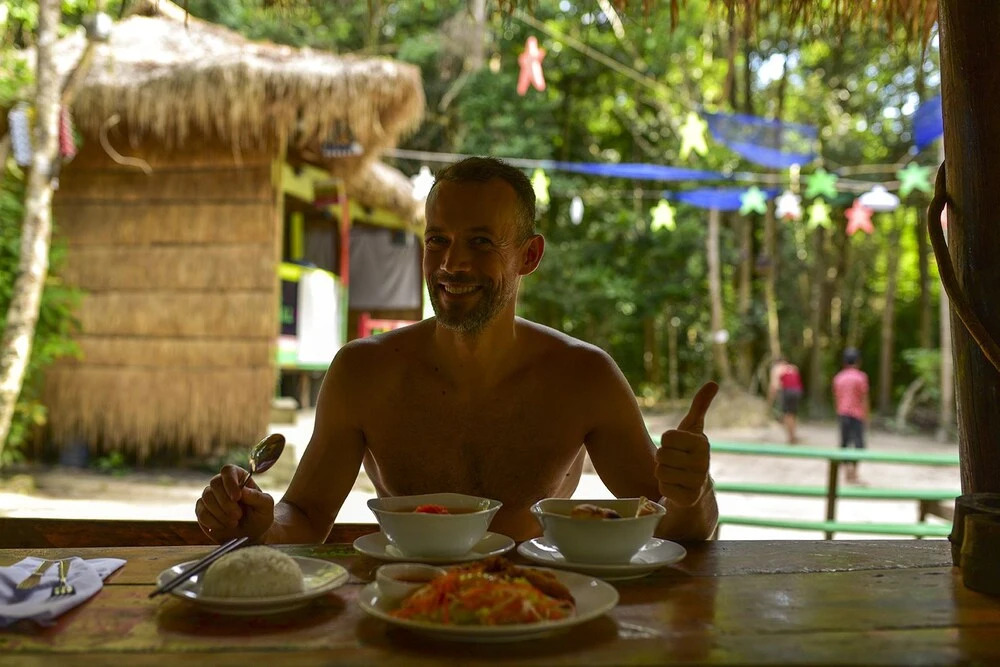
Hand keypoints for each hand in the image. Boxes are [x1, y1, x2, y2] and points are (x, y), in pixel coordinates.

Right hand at [195, 464, 274, 542]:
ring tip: (234, 522)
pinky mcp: (202, 510)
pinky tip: (224, 526)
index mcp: (239, 477)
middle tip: (238, 515)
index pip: (228, 470)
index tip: (237, 497)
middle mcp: (222, 483)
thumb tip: (243, 491)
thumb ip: (257, 497)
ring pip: (206, 498)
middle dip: (226, 502)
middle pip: (215, 483)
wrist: (251, 534)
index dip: (230, 482)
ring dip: (220, 513)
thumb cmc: (260, 516)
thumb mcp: (266, 507)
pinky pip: (201, 513)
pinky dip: (213, 522)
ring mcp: (210, 496)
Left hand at [655, 382, 718, 506]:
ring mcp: (698, 483)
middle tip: (673, 462)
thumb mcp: (693, 429)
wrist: (696, 487)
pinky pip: (662, 488)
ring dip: (662, 473)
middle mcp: (704, 463)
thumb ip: (700, 406)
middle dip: (663, 458)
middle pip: (661, 454)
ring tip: (674, 474)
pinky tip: (675, 488)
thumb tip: (714, 383)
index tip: (676, 447)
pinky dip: (665, 488)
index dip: (667, 442)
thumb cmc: (689, 453)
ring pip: (660, 472)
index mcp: (703, 443)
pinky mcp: (689, 499)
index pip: (667, 436)